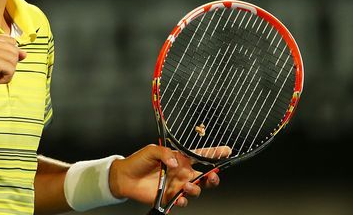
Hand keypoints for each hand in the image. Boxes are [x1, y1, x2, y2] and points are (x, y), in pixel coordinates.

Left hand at [108, 144, 228, 208]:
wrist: (125, 177)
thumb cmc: (138, 161)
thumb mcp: (151, 151)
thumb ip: (165, 154)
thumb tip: (176, 163)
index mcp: (180, 159)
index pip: (200, 156)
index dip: (214, 153)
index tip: (227, 151)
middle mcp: (182, 173)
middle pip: (205, 176)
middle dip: (213, 178)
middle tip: (212, 177)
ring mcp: (177, 186)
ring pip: (196, 190)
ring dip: (196, 189)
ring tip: (187, 186)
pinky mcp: (170, 197)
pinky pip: (182, 201)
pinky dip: (183, 201)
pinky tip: (179, 197)